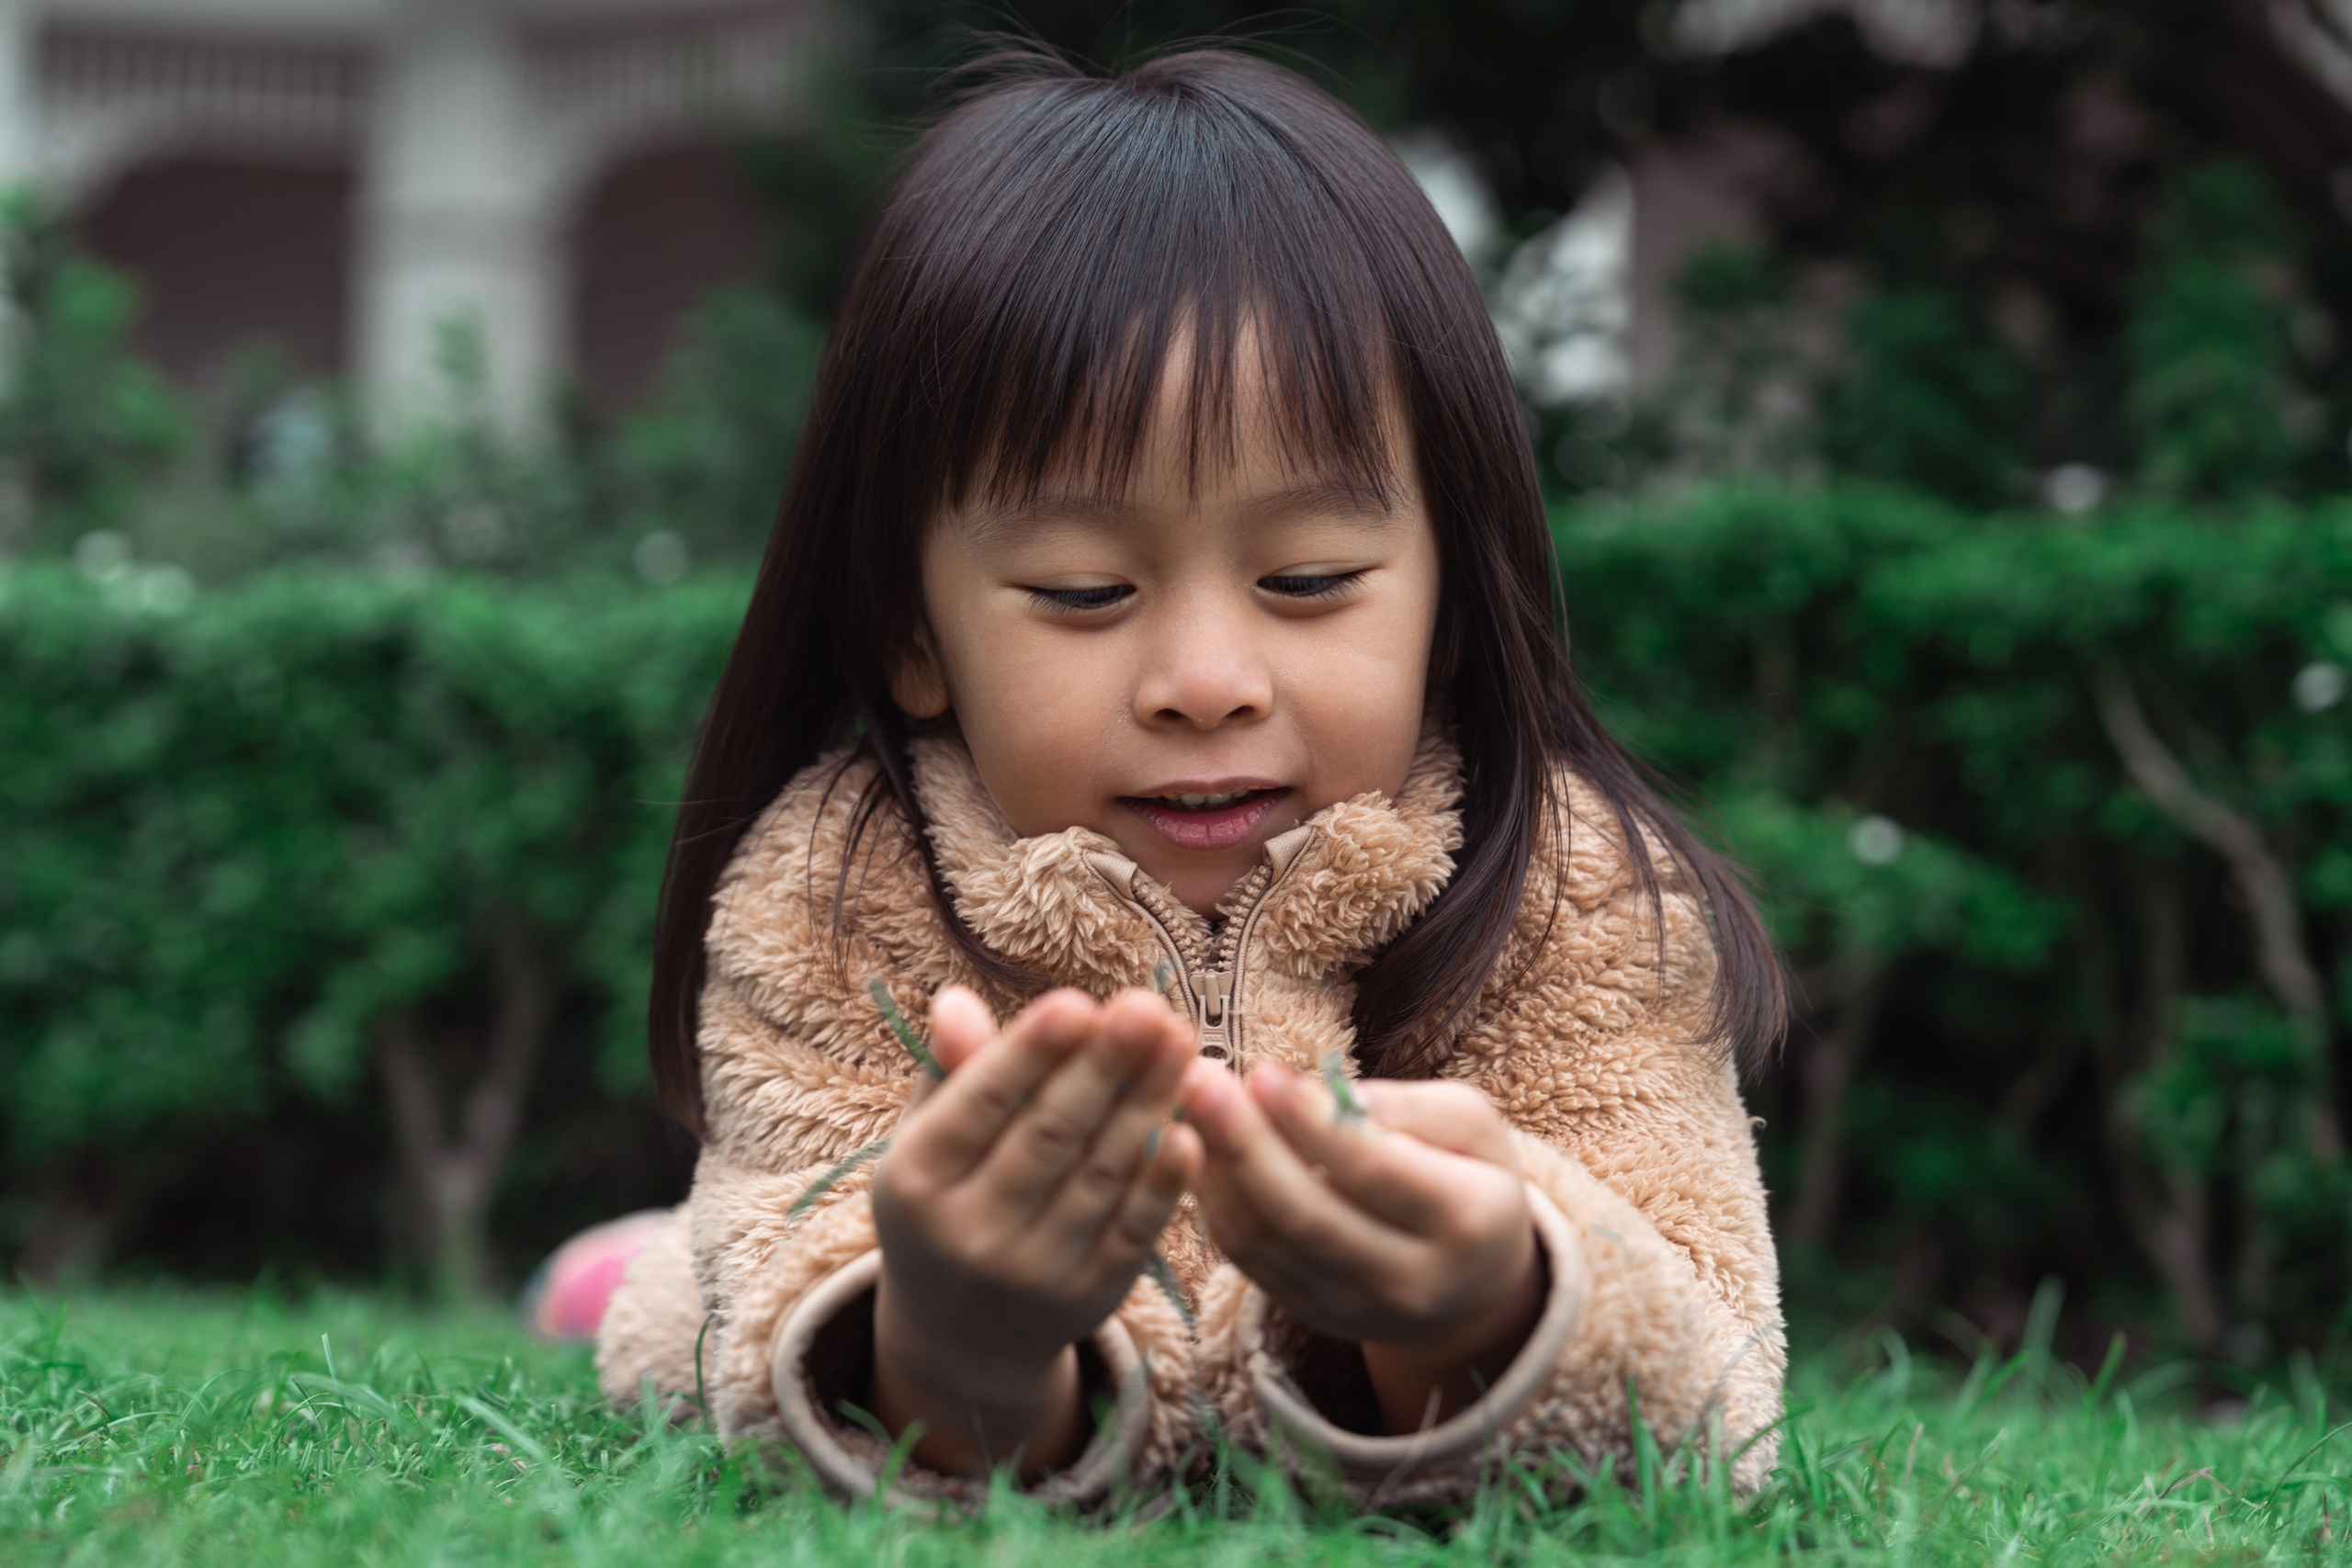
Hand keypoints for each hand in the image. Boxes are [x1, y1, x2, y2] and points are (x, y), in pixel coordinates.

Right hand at [867, 985, 1200, 1478]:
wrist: (963, 1337)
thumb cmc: (947, 1201)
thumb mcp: (927, 1142)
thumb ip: (949, 1072)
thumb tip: (955, 998)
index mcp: (914, 1183)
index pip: (979, 1105)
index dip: (1031, 1054)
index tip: (1078, 1001)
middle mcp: (969, 1233)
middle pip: (1048, 1135)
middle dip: (1103, 1067)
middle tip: (1149, 1006)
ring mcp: (1033, 1272)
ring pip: (1099, 1174)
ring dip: (1147, 1102)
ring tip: (1180, 1040)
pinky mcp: (1091, 1296)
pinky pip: (1134, 1229)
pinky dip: (1164, 1181)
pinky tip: (1192, 1130)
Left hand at [1179, 1059, 1542, 1433]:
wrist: (1473, 1284)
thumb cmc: (1469, 1176)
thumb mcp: (1472, 1127)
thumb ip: (1408, 1107)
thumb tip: (1326, 1096)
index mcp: (1467, 1222)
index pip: (1373, 1172)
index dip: (1310, 1123)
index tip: (1261, 1070)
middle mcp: (1411, 1280)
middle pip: (1307, 1217)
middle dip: (1243, 1145)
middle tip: (1197, 1082)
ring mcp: (1356, 1309)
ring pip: (1267, 1243)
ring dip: (1216, 1170)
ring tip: (1186, 1103)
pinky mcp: (1312, 1316)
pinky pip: (1249, 1260)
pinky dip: (1215, 1202)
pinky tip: (1196, 1150)